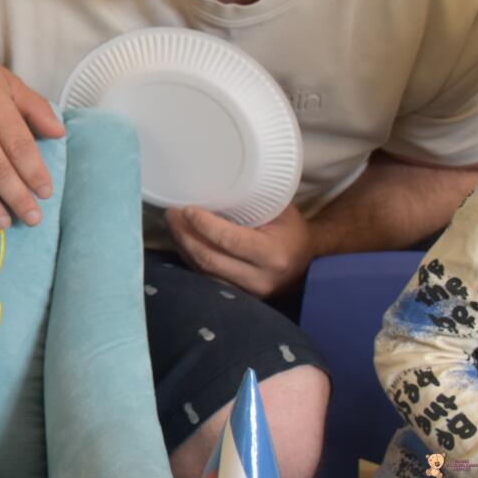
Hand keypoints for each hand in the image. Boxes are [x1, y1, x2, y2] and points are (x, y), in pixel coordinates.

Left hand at [166, 204, 313, 297]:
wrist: (306, 261)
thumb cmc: (291, 229)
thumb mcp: (280, 210)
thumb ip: (252, 200)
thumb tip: (213, 181)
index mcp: (273, 255)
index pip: (229, 240)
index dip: (203, 225)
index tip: (186, 209)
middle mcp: (260, 279)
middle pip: (209, 258)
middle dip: (184, 234)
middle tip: (171, 213)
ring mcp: (248, 293)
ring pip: (203, 270)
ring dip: (183, 246)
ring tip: (173, 223)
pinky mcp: (238, 296)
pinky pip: (206, 277)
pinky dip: (190, 257)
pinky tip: (182, 240)